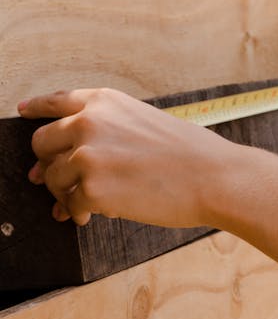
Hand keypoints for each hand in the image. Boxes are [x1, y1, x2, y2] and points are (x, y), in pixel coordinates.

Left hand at [18, 88, 231, 226]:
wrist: (213, 177)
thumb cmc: (188, 153)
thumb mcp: (144, 121)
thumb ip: (106, 131)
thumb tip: (69, 161)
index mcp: (104, 102)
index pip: (56, 101)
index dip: (36, 107)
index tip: (23, 111)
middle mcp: (89, 122)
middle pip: (42, 142)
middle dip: (48, 163)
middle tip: (54, 180)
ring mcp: (87, 155)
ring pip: (53, 178)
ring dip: (65, 193)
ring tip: (84, 206)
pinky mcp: (91, 189)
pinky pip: (70, 205)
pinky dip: (78, 213)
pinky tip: (93, 217)